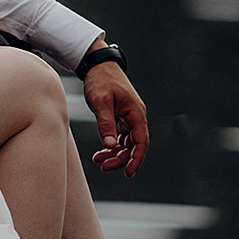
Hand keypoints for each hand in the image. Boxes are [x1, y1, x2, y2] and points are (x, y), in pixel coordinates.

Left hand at [82, 59, 148, 175]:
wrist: (97, 65)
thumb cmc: (101, 80)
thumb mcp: (101, 101)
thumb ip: (106, 123)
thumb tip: (109, 145)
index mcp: (136, 113)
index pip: (141, 142)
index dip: (136, 159)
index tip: (128, 173)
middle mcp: (135, 117)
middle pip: (133, 146)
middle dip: (121, 159)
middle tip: (104, 167)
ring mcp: (128, 118)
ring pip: (126, 143)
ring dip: (115, 154)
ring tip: (98, 161)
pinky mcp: (120, 117)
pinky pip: (119, 137)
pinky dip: (111, 146)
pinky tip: (100, 153)